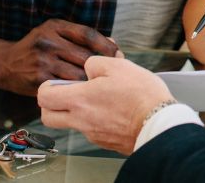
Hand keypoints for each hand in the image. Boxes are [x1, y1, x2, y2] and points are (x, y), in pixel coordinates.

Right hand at [0, 19, 118, 95]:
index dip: (107, 45)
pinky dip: (77, 89)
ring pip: (78, 73)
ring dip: (91, 80)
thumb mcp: (56, 34)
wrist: (6, 64)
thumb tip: (114, 45)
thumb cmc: (39, 49)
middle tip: (113, 74)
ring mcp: (42, 61)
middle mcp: (48, 42)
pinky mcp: (38, 79)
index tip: (118, 54)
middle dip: (102, 66)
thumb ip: (82, 38)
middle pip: (86, 56)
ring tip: (101, 84)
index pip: (88, 34)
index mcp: (55, 27)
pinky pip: (65, 86)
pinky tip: (84, 92)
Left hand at [37, 56, 173, 155]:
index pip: (44, 97)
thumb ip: (96, 63)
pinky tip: (114, 110)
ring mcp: (93, 133)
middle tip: (67, 94)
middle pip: (48, 117)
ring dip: (77, 112)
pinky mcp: (106, 142)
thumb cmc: (141, 96)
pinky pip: (92, 130)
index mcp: (80, 99)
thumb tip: (88, 67)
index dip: (46, 87)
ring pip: (71, 124)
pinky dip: (97, 120)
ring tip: (99, 99)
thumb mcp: (119, 66)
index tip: (56, 82)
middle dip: (52, 105)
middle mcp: (81, 120)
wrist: (159, 123)